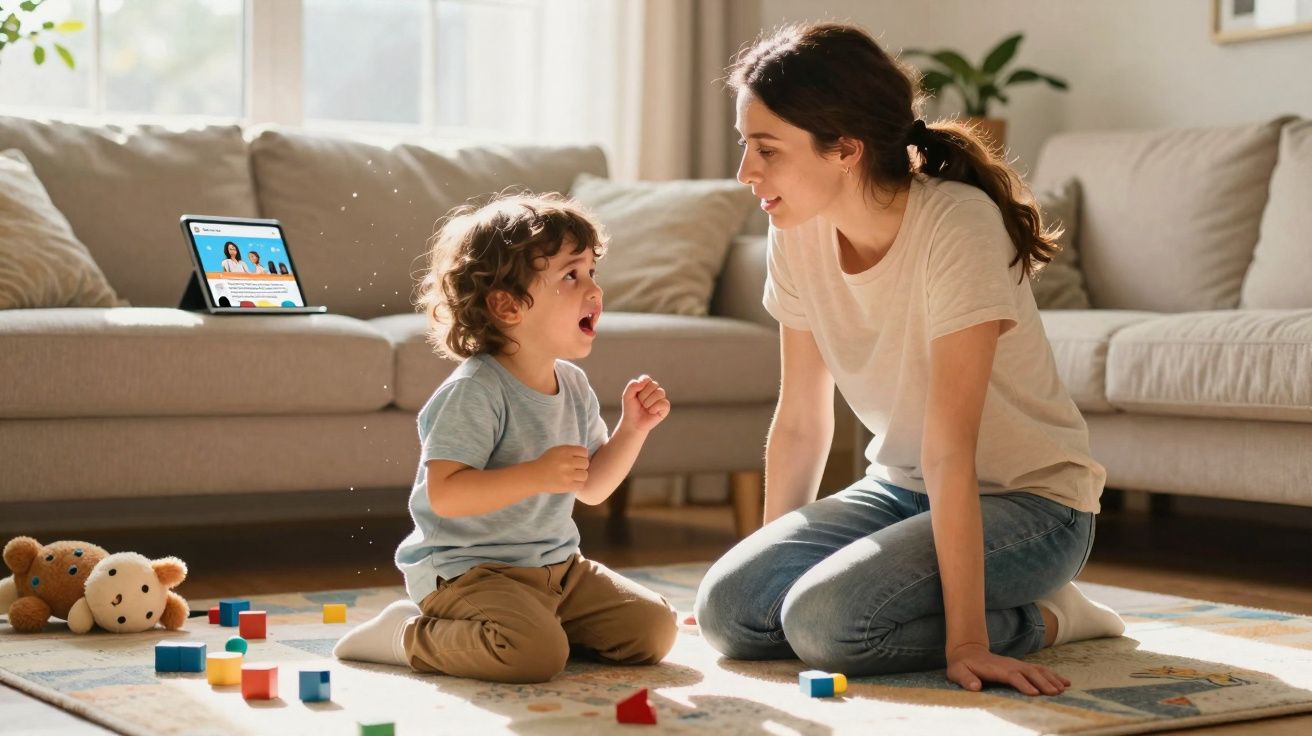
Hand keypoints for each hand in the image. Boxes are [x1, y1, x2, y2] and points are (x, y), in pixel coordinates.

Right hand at [531, 445, 588, 492]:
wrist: (534, 476)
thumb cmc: (546, 462)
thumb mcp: (557, 450)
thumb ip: (570, 451)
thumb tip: (585, 456)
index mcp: (565, 451)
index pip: (584, 452)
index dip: (582, 456)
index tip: (576, 459)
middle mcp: (567, 462)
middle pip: (586, 463)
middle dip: (581, 466)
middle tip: (574, 469)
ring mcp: (568, 475)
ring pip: (585, 475)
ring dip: (580, 476)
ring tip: (573, 476)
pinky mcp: (567, 486)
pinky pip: (581, 485)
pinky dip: (578, 484)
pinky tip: (572, 482)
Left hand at [620, 375, 669, 432]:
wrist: (633, 423)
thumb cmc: (631, 409)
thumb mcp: (627, 395)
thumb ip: (633, 385)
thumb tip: (646, 381)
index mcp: (646, 385)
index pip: (646, 379)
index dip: (640, 387)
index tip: (636, 395)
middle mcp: (655, 390)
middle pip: (653, 385)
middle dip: (643, 396)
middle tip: (640, 403)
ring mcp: (661, 398)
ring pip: (660, 393)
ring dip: (648, 402)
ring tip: (646, 408)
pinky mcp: (665, 407)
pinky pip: (663, 403)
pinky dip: (654, 408)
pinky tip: (651, 412)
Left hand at [946, 643, 1069, 695]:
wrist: (967, 652)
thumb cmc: (962, 666)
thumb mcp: (957, 672)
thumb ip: (966, 679)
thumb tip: (975, 687)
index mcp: (996, 668)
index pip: (1012, 675)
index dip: (1023, 684)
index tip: (1034, 693)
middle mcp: (1010, 665)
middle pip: (1029, 672)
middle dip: (1043, 682)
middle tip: (1055, 693)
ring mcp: (1017, 664)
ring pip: (1038, 670)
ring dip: (1051, 678)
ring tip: (1063, 688)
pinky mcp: (1021, 667)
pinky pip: (1040, 670)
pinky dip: (1053, 675)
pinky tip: (1065, 682)